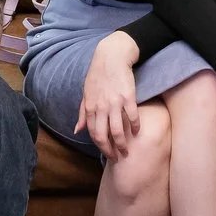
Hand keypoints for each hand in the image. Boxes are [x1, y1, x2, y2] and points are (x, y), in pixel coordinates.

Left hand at [76, 34, 143, 161]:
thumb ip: (83, 113)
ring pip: (118, 130)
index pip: (93, 134)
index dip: (100, 147)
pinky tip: (137, 132)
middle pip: (104, 136)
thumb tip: (77, 130)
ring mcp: (115, 103)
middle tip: (118, 158)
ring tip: (127, 151)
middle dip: (111, 150)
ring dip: (123, 144)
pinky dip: (136, 127)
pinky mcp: (128, 97)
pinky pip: (132, 117)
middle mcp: (101, 107)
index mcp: (90, 107)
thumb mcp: (86, 94)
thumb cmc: (97, 75)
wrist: (111, 57)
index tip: (107, 154)